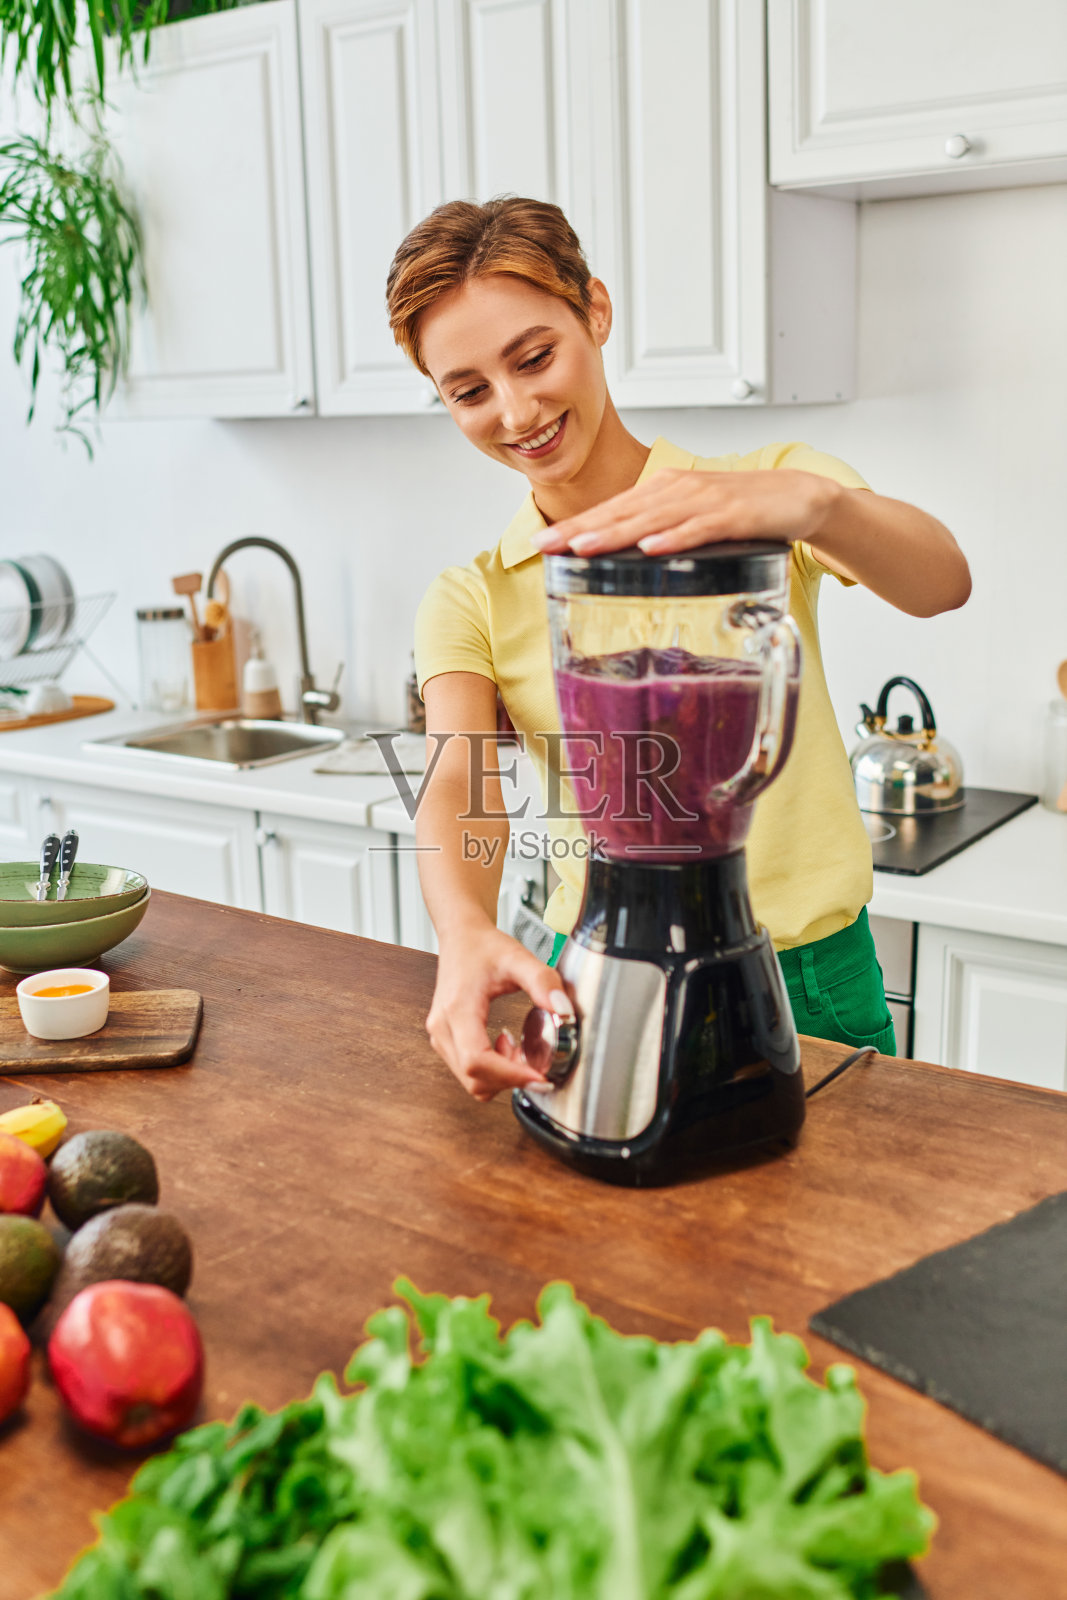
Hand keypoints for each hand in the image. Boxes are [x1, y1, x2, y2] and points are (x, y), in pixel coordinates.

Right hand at [427, 923, 571, 1101]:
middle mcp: (443, 1028)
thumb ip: (543, 982)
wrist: (461, 937)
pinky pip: (467, 1071)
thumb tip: (564, 1011)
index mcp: (458, 1009)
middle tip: (538, 1064)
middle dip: (510, 1079)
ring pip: (469, 1080)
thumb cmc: (483, 947)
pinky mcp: (445, 1040)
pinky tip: (506, 1048)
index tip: (539, 1077)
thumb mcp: (518, 958)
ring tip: (521, 1053)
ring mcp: (440, 1036)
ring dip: (500, 1077)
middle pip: (474, 1078)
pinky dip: (491, 1071)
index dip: (510, 1075)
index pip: (477, 1061)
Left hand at [532, 468, 837, 555]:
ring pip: (651, 518)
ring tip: (582, 547)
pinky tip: (652, 548)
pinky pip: (699, 528)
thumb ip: (662, 535)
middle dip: (579, 528)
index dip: (573, 525)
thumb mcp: (694, 520)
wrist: (800, 496)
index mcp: (663, 492)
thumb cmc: (745, 511)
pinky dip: (675, 538)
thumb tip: (625, 561)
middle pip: (620, 512)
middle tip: (544, 544)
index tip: (540, 542)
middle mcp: (677, 490)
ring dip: (615, 533)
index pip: (610, 510)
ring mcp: (705, 500)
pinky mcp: (734, 514)